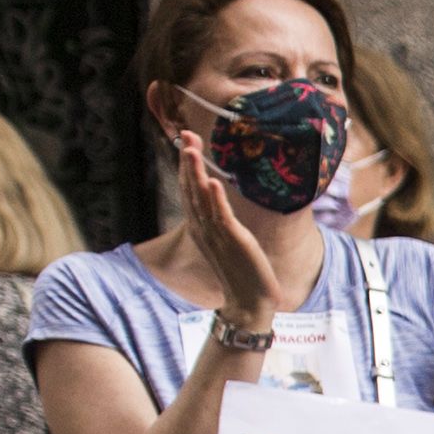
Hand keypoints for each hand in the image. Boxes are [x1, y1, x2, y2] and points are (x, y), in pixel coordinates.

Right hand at [168, 141, 281, 332]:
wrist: (249, 299)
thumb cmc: (240, 267)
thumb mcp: (227, 236)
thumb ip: (219, 216)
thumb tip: (216, 194)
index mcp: (200, 224)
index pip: (189, 188)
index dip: (186, 164)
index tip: (185, 138)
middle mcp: (203, 226)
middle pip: (190, 188)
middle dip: (187, 161)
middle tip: (185, 134)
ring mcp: (216, 234)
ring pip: (201, 198)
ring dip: (195, 173)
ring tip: (191, 149)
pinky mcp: (233, 241)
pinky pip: (221, 217)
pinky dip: (216, 199)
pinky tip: (212, 182)